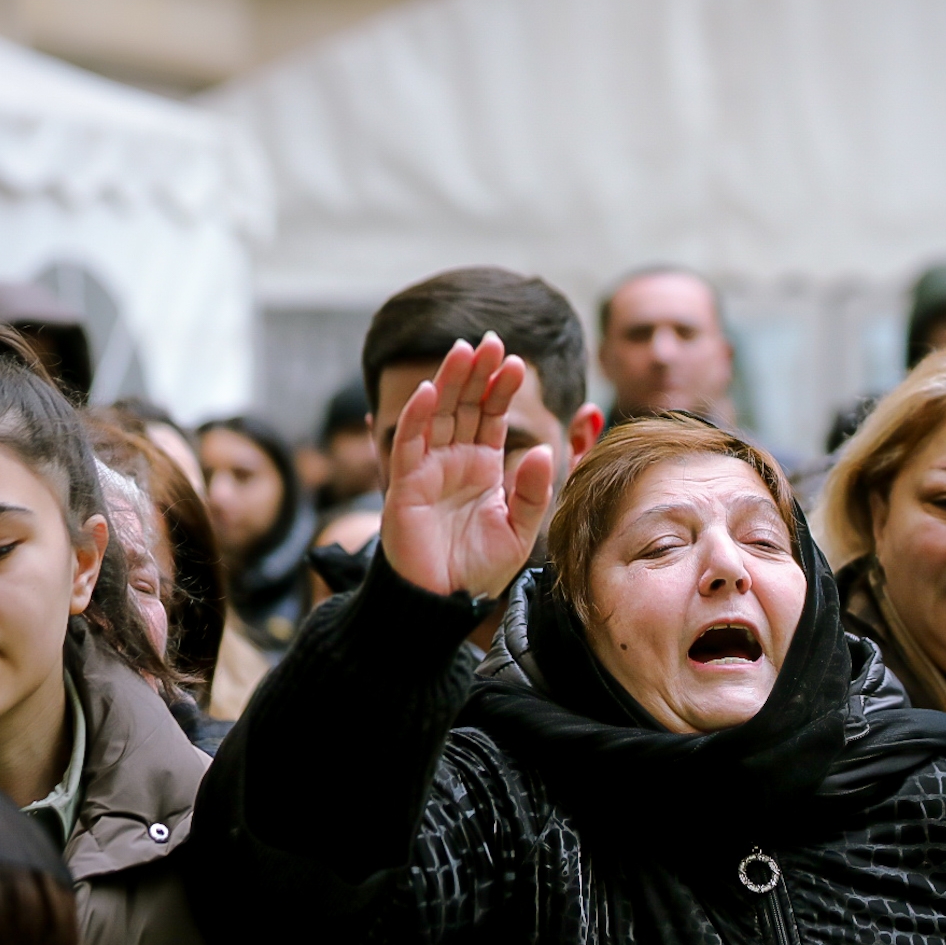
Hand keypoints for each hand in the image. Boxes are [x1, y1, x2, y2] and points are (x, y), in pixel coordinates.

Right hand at [380, 333, 553, 598]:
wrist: (445, 604)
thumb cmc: (478, 571)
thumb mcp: (518, 530)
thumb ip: (532, 493)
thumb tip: (540, 450)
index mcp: (481, 467)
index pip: (489, 416)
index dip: (500, 388)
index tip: (516, 362)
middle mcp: (453, 462)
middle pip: (463, 405)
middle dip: (476, 373)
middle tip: (492, 340)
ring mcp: (426, 471)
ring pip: (436, 415)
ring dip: (449, 382)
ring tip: (465, 350)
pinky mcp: (404, 487)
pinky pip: (409, 446)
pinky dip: (417, 418)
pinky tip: (430, 392)